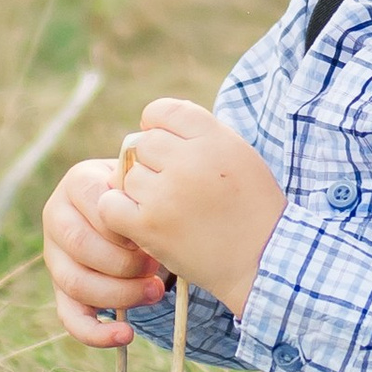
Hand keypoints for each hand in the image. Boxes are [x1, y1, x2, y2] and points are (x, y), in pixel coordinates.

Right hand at [43, 154, 163, 348]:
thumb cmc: (146, 197)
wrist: (138, 213)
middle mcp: (57, 216)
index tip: (153, 232)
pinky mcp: (61, 288)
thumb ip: (143, 195)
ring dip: (120, 293)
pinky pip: (70, 317)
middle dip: (124, 262)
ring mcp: (55, 255)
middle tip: (155, 266)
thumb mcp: (146, 186)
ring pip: (75, 282)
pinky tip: (126, 335)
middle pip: (80, 245)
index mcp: (78, 182)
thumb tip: (146, 225)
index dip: (125, 224)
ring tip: (155, 291)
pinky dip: (97, 333)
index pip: (95, 205)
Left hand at [98, 97, 285, 316]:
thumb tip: (151, 125)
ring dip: (141, 191)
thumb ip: (200, 135)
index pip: (163, 110)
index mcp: (215, 138)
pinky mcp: (150, 225)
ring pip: (128, 175)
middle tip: (173, 186)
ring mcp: (167, 193)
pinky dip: (119, 212)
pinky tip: (141, 221)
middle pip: (143, 143)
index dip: (159, 127)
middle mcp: (190, 160)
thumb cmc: (251, 207)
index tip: (168, 147)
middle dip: (153, 163)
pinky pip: (111, 205)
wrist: (260, 261)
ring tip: (168, 209)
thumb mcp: (239, 155)